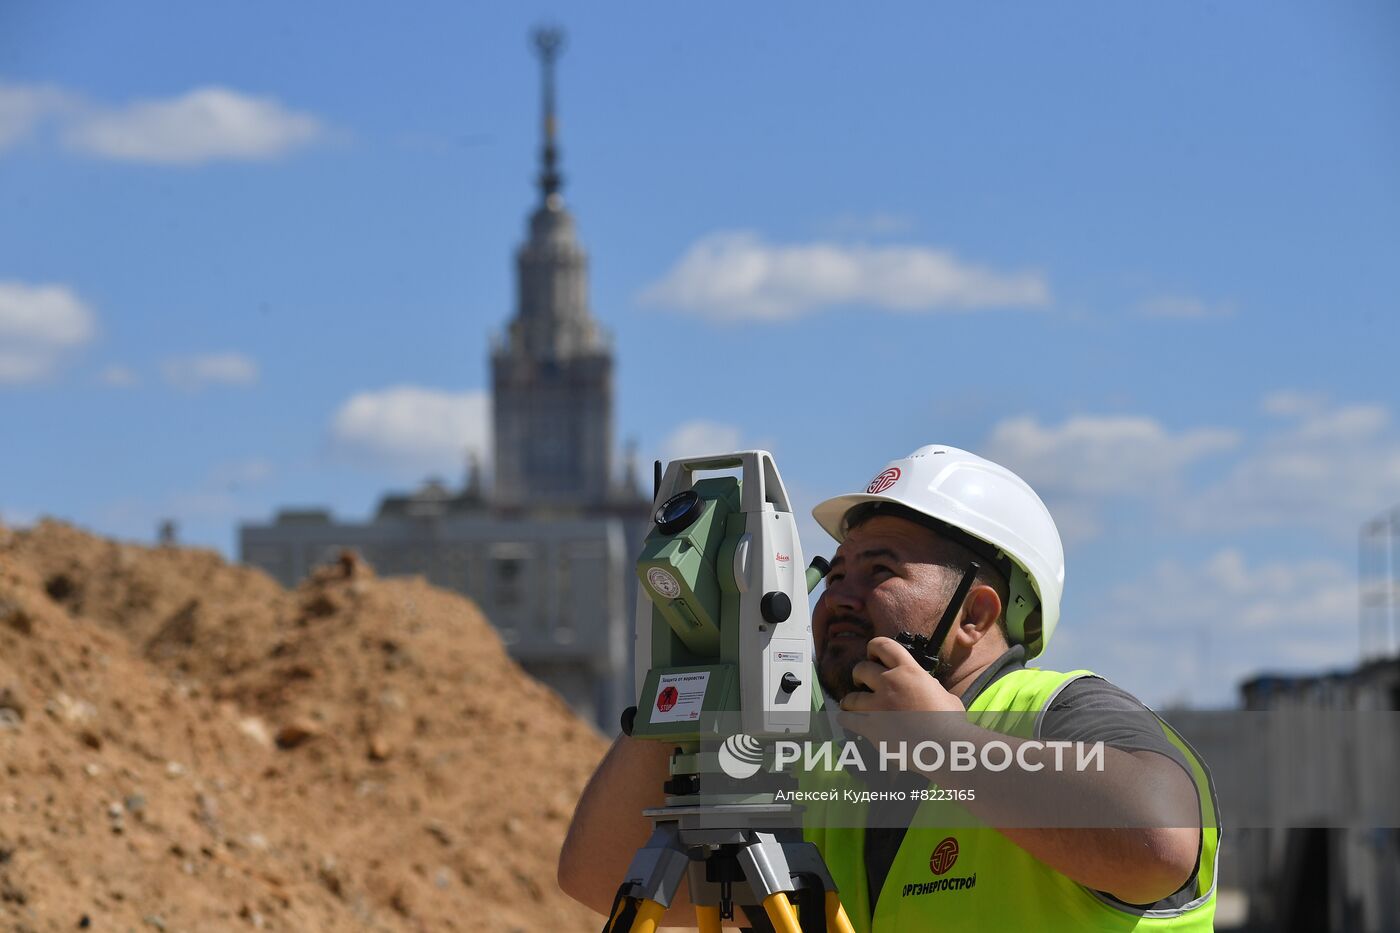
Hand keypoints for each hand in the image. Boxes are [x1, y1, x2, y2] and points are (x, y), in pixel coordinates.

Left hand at [838, 636, 965, 714]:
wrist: (945, 747)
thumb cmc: (952, 723)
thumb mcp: (945, 695)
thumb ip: (929, 687)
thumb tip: (927, 686)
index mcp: (910, 671)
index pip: (883, 645)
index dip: (873, 648)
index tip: (872, 657)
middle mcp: (890, 683)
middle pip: (860, 669)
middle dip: (859, 676)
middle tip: (863, 684)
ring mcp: (878, 705)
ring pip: (850, 697)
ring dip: (850, 701)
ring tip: (853, 705)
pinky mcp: (871, 726)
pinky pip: (847, 719)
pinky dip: (846, 719)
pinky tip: (848, 721)